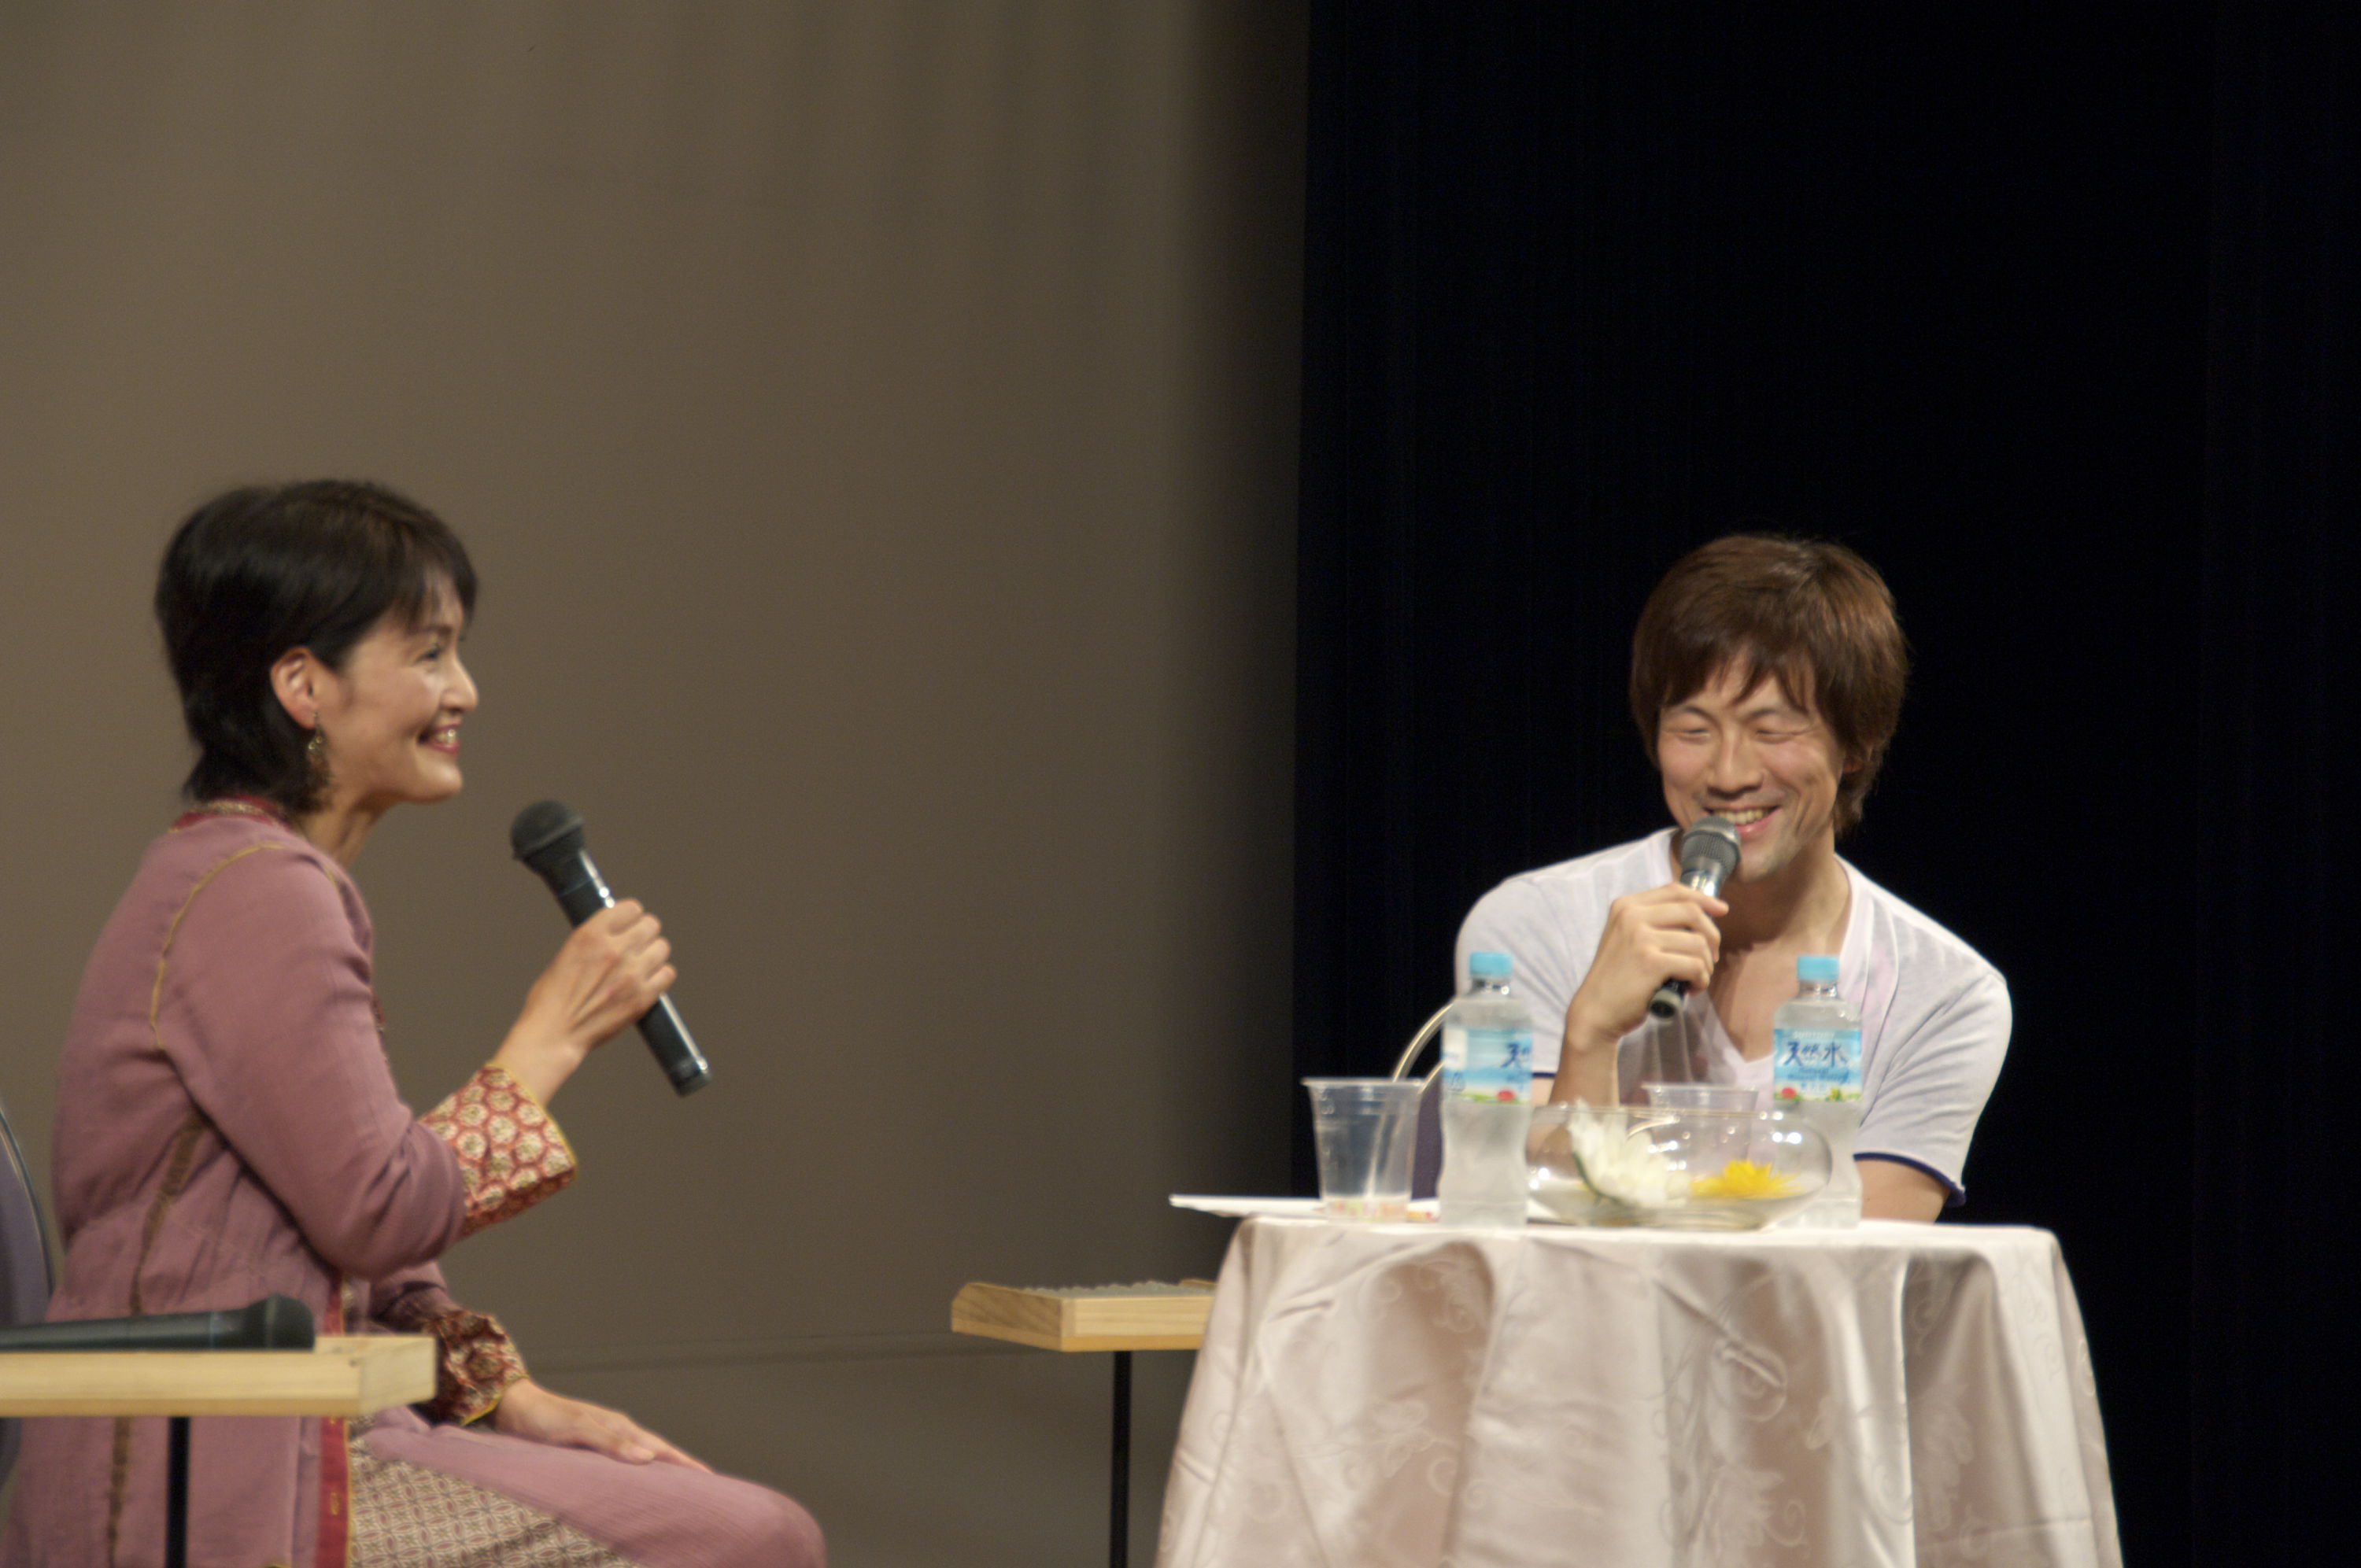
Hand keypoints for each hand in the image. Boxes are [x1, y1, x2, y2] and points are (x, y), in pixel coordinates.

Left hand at [488, 1378, 710, 1470]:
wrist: (515, 1409)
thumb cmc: (544, 1419)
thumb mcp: (577, 1429)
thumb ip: (611, 1443)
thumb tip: (648, 1458)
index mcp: (620, 1426)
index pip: (660, 1448)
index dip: (684, 1463)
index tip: (708, 1477)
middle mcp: (617, 1432)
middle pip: (656, 1452)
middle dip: (679, 1467)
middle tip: (703, 1487)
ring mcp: (604, 1440)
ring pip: (640, 1457)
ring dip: (659, 1471)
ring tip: (676, 1488)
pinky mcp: (588, 1450)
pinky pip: (621, 1465)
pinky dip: (635, 1474)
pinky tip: (633, 1485)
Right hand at [492, 901, 675, 1103]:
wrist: (553, 1035)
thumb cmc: (551, 1000)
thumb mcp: (567, 954)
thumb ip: (595, 939)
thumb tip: (616, 932)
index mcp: (591, 935)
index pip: (631, 908)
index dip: (630, 917)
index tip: (628, 925)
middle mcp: (615, 949)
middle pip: (651, 924)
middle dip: (644, 933)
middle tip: (636, 945)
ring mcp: (632, 973)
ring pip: (662, 947)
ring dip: (653, 954)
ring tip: (640, 965)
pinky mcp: (643, 997)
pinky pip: (667, 973)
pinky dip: (659, 976)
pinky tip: (647, 982)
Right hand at [1562, 882, 1726, 1061]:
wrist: (1595, 1011)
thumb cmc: (1617, 979)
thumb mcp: (1626, 938)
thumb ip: (1651, 923)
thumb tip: (1699, 915)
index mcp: (1626, 906)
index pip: (1674, 890)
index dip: (1703, 899)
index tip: (1721, 910)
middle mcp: (1631, 916)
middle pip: (1692, 911)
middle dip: (1712, 935)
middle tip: (1710, 957)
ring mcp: (1640, 937)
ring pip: (1698, 942)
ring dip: (1705, 965)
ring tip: (1695, 979)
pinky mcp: (1651, 962)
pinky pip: (1695, 965)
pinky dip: (1701, 980)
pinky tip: (1690, 989)